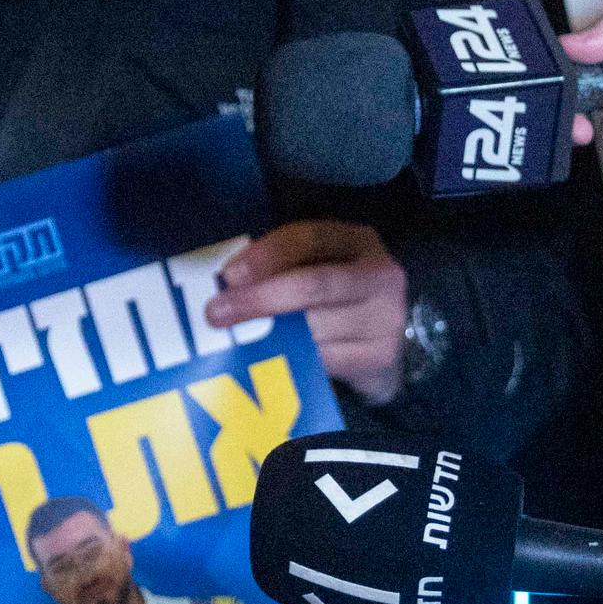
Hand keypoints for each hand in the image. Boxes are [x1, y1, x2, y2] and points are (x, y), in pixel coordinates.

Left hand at [209, 220, 411, 402]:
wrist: (387, 338)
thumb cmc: (336, 295)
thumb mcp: (318, 266)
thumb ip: (281, 266)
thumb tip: (226, 282)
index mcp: (357, 241)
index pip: (309, 239)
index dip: (266, 255)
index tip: (229, 275)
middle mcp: (380, 275)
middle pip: (313, 285)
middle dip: (260, 299)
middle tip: (216, 314)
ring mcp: (385, 319)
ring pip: (315, 329)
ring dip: (267, 336)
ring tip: (232, 341)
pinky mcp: (380, 358)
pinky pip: (322, 362)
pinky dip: (288, 362)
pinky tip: (262, 364)